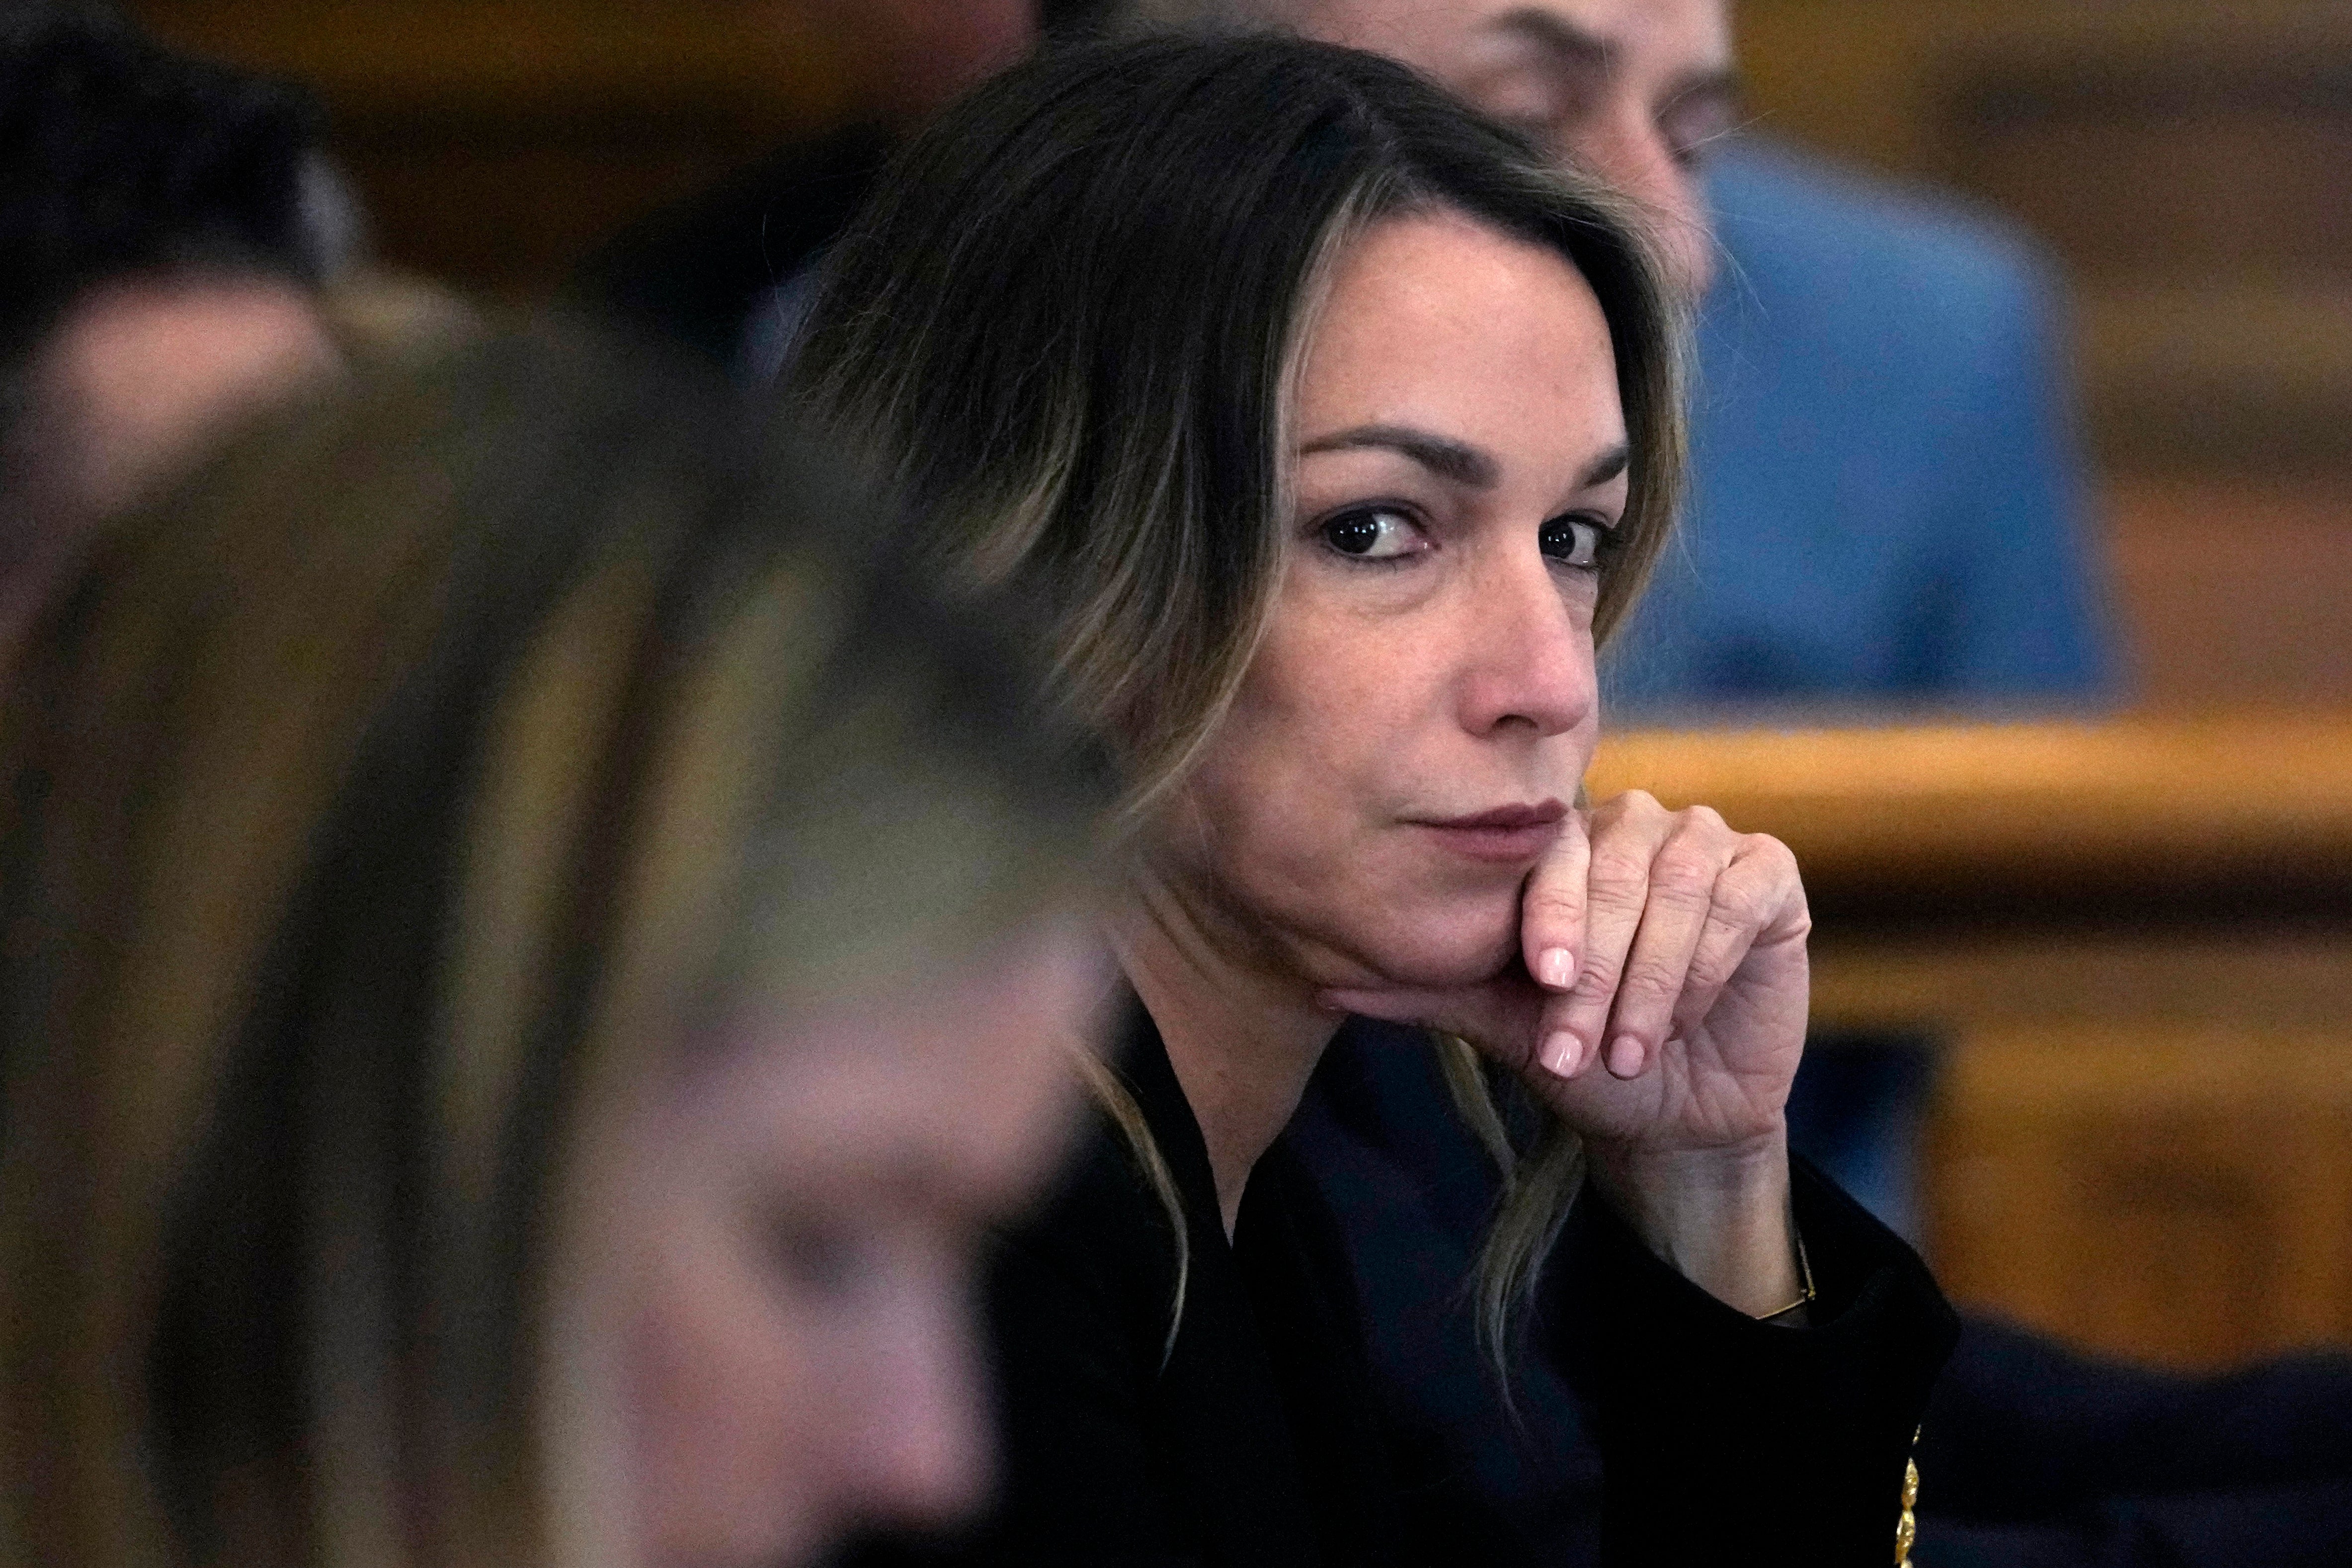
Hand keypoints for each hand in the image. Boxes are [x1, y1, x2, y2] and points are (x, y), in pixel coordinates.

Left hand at [1322, 791, 1811, 1310]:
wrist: (1670, 1113)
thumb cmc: (1582, 1056)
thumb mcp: (1502, 1026)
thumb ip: (1425, 992)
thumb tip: (1321, 983)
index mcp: (1565, 846)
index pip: (1551, 848)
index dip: (1549, 914)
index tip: (1541, 984)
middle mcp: (1634, 827)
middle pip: (1614, 870)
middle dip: (1599, 968)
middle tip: (1582, 1046)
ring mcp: (1707, 843)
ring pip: (1678, 886)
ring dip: (1651, 978)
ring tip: (1630, 1050)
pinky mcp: (1769, 878)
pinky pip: (1741, 898)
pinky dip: (1709, 963)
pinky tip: (1685, 1018)